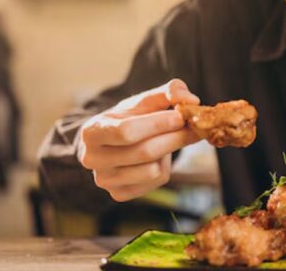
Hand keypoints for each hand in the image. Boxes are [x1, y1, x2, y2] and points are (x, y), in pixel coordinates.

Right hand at [78, 79, 200, 201]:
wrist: (112, 142)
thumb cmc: (129, 117)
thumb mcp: (144, 100)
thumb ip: (169, 91)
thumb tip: (191, 100)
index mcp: (92, 131)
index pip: (127, 131)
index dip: (158, 124)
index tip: (180, 116)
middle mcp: (92, 159)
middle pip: (144, 152)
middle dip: (174, 138)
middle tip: (194, 127)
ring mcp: (105, 180)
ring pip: (152, 170)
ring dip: (169, 153)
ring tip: (168, 140)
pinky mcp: (119, 194)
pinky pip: (155, 181)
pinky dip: (164, 166)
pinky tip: (159, 156)